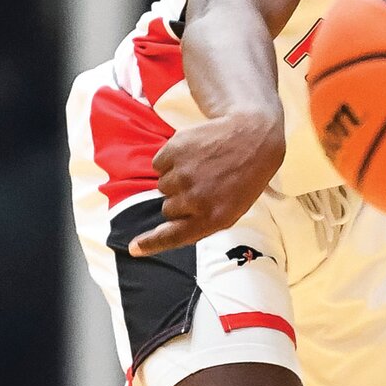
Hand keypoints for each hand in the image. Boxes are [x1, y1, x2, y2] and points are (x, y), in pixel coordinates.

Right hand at [128, 111, 285, 257]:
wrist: (253, 136)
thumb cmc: (243, 177)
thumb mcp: (231, 209)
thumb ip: (201, 222)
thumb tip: (167, 227)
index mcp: (212, 218)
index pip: (173, 236)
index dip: (151, 244)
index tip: (133, 248)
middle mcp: (195, 199)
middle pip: (167, 209)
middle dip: (179, 200)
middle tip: (203, 185)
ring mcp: (183, 173)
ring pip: (162, 185)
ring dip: (175, 178)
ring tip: (201, 168)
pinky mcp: (175, 150)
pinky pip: (158, 163)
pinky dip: (170, 160)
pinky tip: (193, 154)